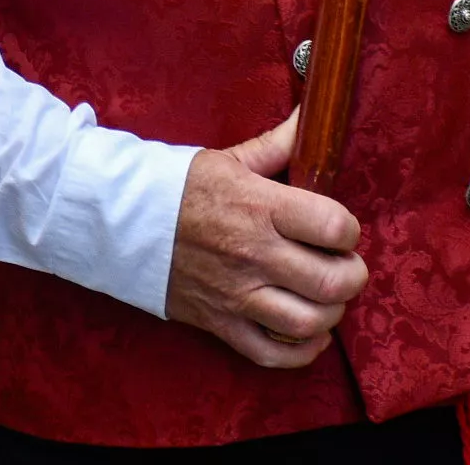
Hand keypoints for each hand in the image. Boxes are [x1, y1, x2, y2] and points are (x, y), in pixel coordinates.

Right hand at [165, 112, 368, 368]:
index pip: (335, 227)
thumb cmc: (177, 186)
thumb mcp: (229, 159)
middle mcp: (253, 254)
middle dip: (352, 275)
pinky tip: (305, 331)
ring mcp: (237, 294)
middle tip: (342, 265)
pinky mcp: (220, 324)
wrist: (117, 220)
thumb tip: (310, 116)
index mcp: (259, 206)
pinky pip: (274, 354)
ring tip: (323, 296)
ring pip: (310, 322)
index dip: (349, 230)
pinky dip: (301, 349)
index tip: (338, 228)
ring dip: (330, 313)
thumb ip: (277, 145)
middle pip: (334, 282)